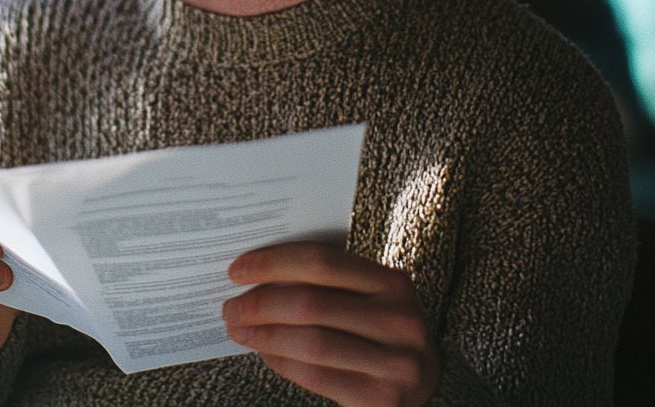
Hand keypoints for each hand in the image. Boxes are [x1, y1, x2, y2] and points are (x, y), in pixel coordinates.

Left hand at [223, 242, 439, 406]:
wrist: (423, 378)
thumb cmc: (379, 328)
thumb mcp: (367, 295)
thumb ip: (327, 281)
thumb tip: (257, 272)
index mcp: (392, 282)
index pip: (321, 262)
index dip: (273, 263)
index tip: (238, 269)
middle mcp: (399, 319)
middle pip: (310, 303)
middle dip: (260, 303)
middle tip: (231, 306)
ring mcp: (395, 362)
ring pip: (310, 342)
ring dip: (264, 335)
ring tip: (239, 329)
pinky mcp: (382, 399)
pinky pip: (317, 376)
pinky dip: (282, 362)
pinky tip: (265, 352)